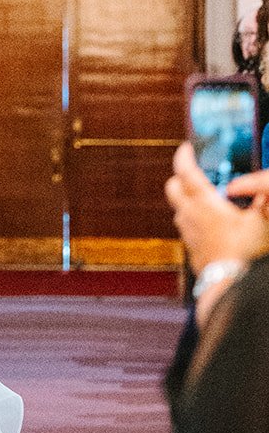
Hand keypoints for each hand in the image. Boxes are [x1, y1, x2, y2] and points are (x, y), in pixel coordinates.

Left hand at [166, 143, 268, 276]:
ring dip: (188, 199)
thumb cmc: (246, 253)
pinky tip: (213, 224)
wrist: (231, 285)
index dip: (184, 156)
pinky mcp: (190, 248)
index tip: (188, 148)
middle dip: (181, 176)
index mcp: (203, 203)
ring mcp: (187, 233)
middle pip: (172, 187)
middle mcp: (189, 215)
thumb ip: (263, 198)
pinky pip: (186, 226)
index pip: (185, 171)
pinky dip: (194, 218)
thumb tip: (261, 189)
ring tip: (209, 198)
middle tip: (196, 172)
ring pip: (178, 208)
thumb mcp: (263, 220)